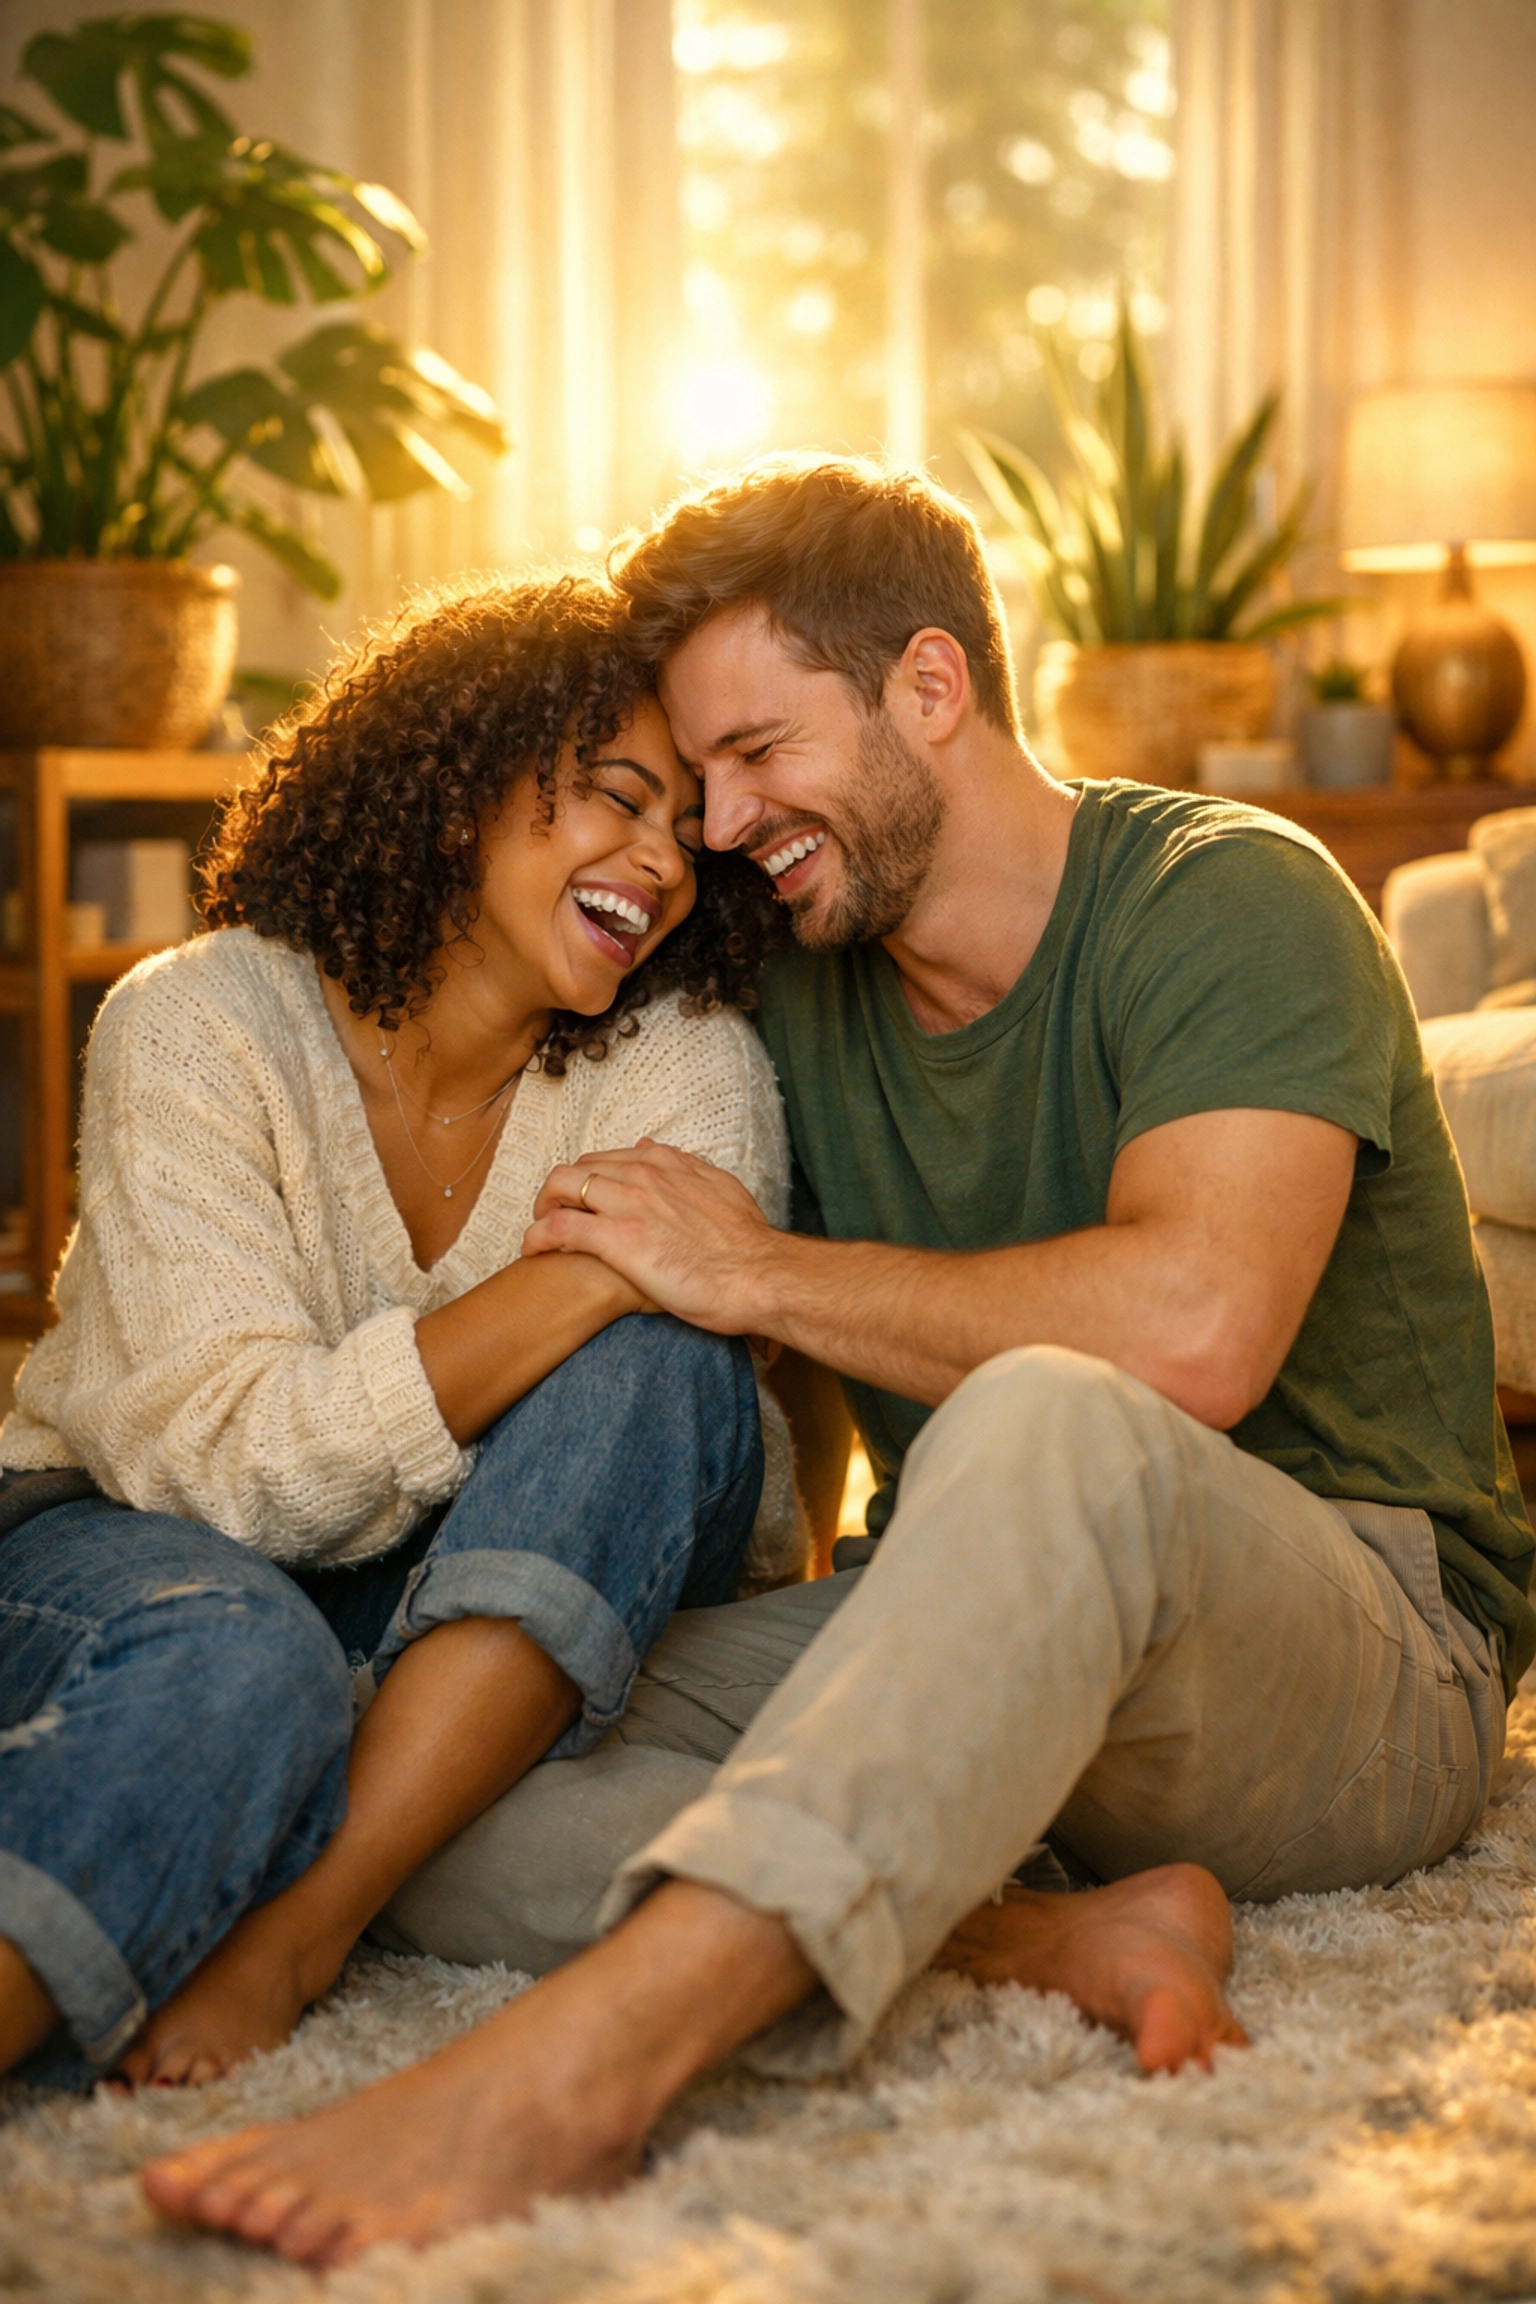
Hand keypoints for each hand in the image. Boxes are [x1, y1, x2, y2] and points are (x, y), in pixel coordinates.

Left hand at [523, 1140, 781, 1335]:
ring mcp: (627, 1202)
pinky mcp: (617, 1238)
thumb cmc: (747, 1245)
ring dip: (542, 1209)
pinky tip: (533, 1252)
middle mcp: (643, 1174)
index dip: (590, 1181)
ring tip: (539, 1236)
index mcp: (666, 1163)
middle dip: (558, 1193)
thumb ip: (687, 1170)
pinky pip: (558, 1227)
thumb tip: (651, 1149)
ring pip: (560, 1186)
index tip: (586, 1205)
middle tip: (556, 1221)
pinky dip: (537, 1236)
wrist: (761, 1275)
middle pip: (577, 1168)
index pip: (608, 1158)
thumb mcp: (721, 1191)